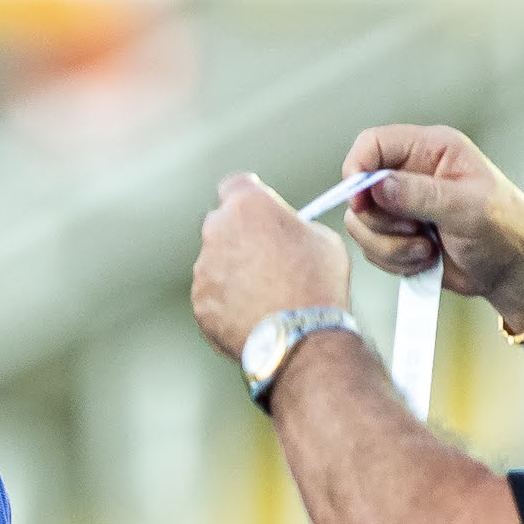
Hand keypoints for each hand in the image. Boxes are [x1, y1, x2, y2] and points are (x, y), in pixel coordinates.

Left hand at [191, 173, 352, 359]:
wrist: (301, 337)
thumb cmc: (318, 283)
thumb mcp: (322, 238)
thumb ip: (294, 225)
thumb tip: (286, 231)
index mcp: (247, 206)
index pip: (235, 185)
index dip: (249, 197)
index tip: (259, 210)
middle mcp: (217, 232)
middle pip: (222, 224)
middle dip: (239, 235)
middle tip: (266, 256)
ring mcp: (204, 269)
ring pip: (215, 263)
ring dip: (233, 271)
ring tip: (265, 295)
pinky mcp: (200, 303)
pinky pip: (213, 296)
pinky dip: (228, 303)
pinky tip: (254, 315)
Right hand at [331, 125, 523, 327]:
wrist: (513, 272)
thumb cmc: (505, 230)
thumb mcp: (467, 209)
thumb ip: (419, 194)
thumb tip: (375, 185)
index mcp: (431, 150)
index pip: (374, 144)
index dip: (357, 169)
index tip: (360, 203)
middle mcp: (411, 174)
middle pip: (361, 190)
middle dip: (381, 221)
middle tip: (415, 233)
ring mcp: (402, 207)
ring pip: (362, 225)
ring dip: (390, 247)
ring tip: (427, 251)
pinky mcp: (398, 237)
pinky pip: (372, 249)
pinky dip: (394, 262)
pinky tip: (425, 260)